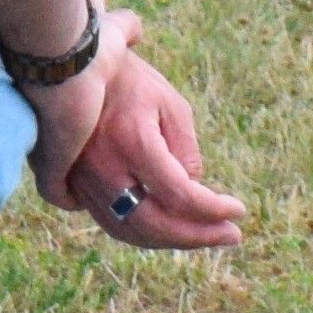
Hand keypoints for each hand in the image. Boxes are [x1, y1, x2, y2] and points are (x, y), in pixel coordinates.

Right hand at [29, 16, 241, 253]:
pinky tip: (170, 229)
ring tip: (205, 235)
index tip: (239, 211)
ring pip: (131, 231)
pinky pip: (111, 224)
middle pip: (155, 224)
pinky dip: (144, 234)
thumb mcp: (170, 104)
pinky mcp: (75, 187)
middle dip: (198, 236)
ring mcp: (85, 181)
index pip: (180, 194)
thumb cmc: (130, 82)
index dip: (213, 209)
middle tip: (231, 235)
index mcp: (133, 142)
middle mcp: (105, 168)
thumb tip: (194, 189)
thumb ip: (186, 151)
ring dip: (172, 241)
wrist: (73, 70)